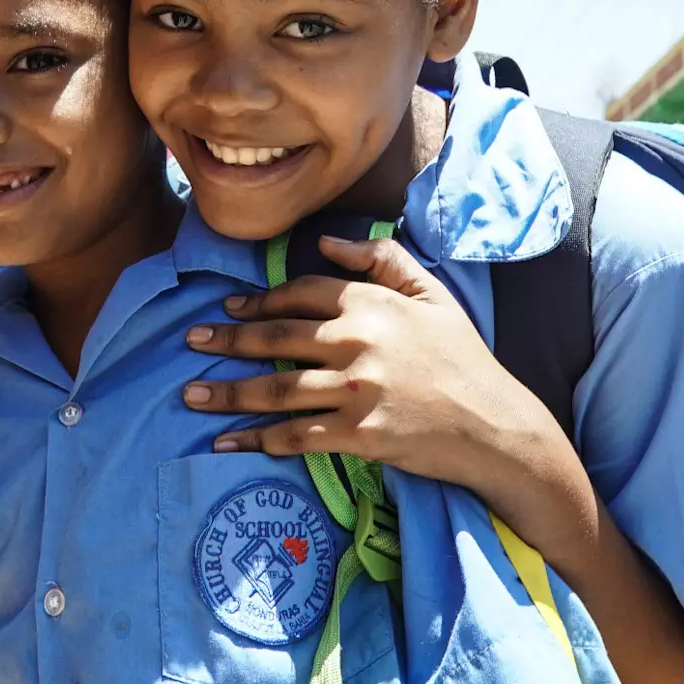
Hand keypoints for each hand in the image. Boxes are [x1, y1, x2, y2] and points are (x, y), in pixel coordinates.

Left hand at [181, 236, 574, 530]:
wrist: (493, 424)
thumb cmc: (463, 358)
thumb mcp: (432, 294)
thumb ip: (382, 259)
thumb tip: (327, 240)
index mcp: (371, 303)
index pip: (300, 293)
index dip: (259, 300)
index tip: (228, 308)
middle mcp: (357, 342)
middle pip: (275, 338)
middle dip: (226, 341)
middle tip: (190, 342)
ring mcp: (355, 390)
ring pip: (276, 389)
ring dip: (227, 393)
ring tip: (192, 395)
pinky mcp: (357, 434)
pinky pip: (295, 435)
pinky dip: (257, 440)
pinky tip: (228, 443)